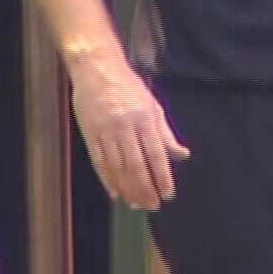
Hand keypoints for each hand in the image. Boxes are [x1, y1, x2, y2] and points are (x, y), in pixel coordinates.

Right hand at [68, 49, 189, 210]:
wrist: (96, 67)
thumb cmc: (127, 85)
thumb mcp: (152, 105)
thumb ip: (166, 133)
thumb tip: (182, 154)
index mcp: (144, 117)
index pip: (155, 155)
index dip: (162, 177)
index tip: (168, 194)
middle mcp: (124, 126)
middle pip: (136, 166)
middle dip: (146, 189)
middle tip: (153, 205)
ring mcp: (105, 131)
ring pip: (117, 168)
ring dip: (128, 190)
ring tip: (136, 204)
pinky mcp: (89, 134)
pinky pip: (99, 163)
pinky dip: (108, 181)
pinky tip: (116, 194)